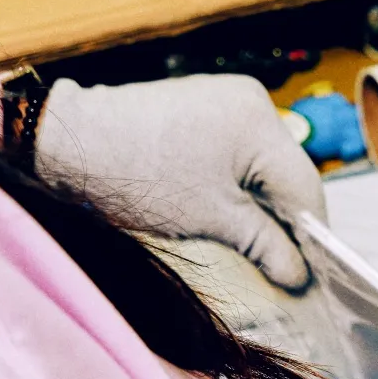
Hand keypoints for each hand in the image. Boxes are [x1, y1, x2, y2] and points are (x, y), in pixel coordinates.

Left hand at [35, 75, 325, 290]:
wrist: (65, 142)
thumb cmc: (138, 178)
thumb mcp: (212, 220)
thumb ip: (267, 246)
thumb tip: (301, 276)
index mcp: (259, 120)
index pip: (306, 189)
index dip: (311, 239)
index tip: (311, 278)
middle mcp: (251, 100)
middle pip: (288, 175)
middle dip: (285, 223)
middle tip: (282, 269)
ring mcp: (227, 100)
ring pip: (265, 167)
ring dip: (263, 207)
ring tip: (254, 246)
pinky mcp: (204, 108)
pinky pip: (241, 155)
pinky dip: (241, 187)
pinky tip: (231, 215)